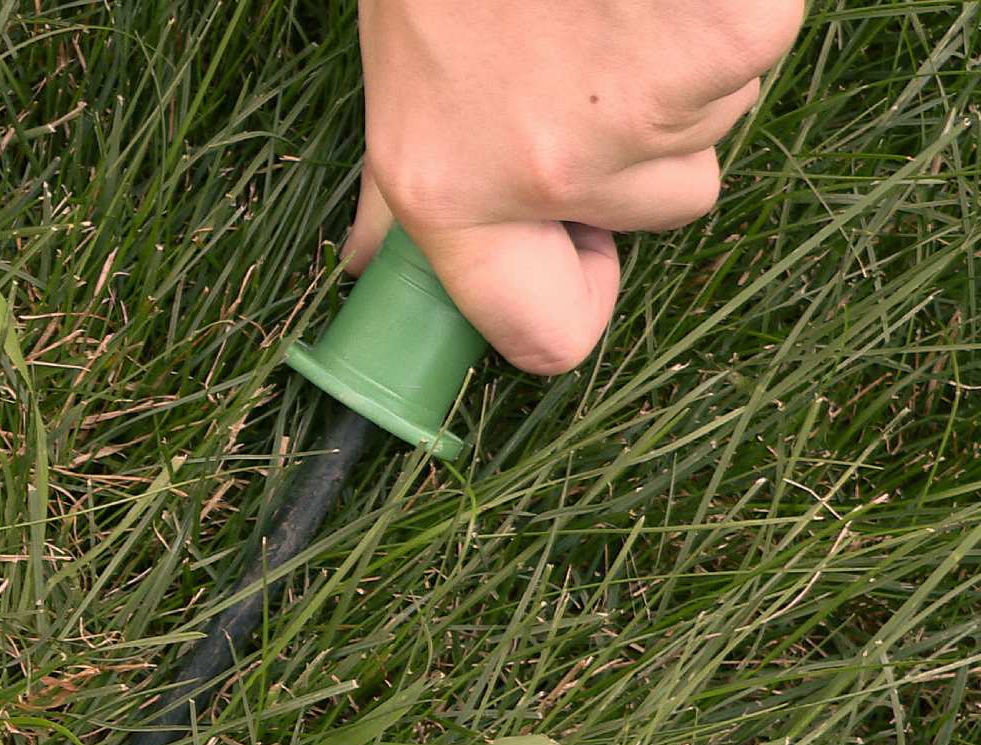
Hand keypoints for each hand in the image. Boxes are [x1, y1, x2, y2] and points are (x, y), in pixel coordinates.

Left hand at [345, 2, 803, 373]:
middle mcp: (549, 172)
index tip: (575, 255)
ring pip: (713, 122)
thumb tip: (368, 258)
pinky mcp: (732, 39)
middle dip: (640, 142)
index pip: (544, 335)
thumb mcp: (395, 72)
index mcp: (449, 189)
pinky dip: (726, 10)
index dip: (571, 296)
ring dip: (679, 66)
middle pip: (662, 208)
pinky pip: (753, 51)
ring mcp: (650, 110)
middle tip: (584, 47)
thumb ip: (395, 183)